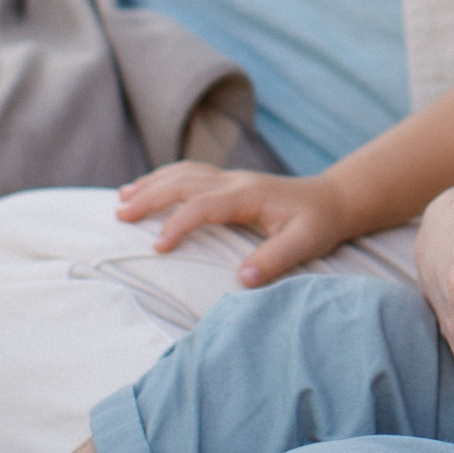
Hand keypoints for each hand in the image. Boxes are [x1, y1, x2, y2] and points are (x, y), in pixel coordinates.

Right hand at [114, 162, 357, 285]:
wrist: (333, 200)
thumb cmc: (318, 223)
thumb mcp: (304, 243)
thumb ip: (274, 260)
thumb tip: (241, 280)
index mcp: (248, 195)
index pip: (204, 205)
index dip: (179, 224)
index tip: (158, 248)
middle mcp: (235, 181)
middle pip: (184, 181)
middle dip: (151, 196)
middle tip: (120, 216)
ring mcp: (230, 178)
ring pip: (183, 173)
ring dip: (152, 184)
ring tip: (122, 199)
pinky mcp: (228, 182)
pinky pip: (190, 174)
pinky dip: (164, 179)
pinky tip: (148, 187)